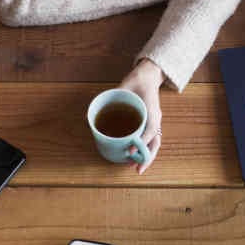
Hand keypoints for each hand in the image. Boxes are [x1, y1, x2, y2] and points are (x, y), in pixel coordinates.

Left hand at [118, 59, 164, 174]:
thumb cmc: (137, 82)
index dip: (140, 142)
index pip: (150, 131)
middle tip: (136, 169)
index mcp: (151, 113)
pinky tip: (131, 154)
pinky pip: (148, 137)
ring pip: (152, 143)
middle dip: (146, 157)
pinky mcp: (148, 123)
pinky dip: (142, 147)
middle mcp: (153, 120)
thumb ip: (111, 98)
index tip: (130, 151)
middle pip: (154, 142)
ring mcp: (152, 122)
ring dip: (145, 156)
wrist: (145, 76)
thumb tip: (90, 114)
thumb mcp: (123, 88)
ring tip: (134, 166)